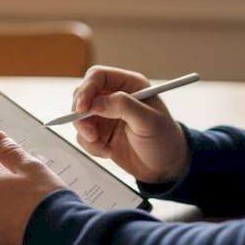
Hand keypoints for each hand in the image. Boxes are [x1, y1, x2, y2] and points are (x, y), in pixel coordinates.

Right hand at [70, 65, 188, 184]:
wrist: (165, 168)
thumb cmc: (164, 140)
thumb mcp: (148, 121)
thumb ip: (123, 107)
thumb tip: (96, 103)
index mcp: (130, 85)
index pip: (98, 76)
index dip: (86, 89)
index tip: (81, 108)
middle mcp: (115, 96)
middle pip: (83, 95)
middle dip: (82, 115)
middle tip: (90, 134)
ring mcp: (106, 115)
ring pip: (79, 116)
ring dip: (86, 133)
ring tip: (103, 146)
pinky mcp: (100, 133)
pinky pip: (83, 135)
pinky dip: (90, 146)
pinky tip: (107, 151)